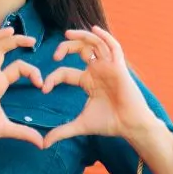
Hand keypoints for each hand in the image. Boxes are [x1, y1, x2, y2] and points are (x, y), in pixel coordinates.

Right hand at [0, 27, 44, 147]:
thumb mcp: (6, 128)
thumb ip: (24, 132)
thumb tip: (42, 144)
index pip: (17, 68)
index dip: (31, 71)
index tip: (42, 84)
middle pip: (2, 50)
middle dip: (17, 42)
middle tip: (33, 40)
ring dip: (0, 37)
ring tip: (12, 29)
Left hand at [41, 26, 155, 147]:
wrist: (130, 126)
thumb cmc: (109, 123)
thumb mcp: (80, 125)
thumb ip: (61, 131)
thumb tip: (43, 144)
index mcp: (88, 81)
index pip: (66, 72)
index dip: (53, 78)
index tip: (43, 88)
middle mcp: (98, 70)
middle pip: (80, 50)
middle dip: (66, 48)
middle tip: (54, 55)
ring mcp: (109, 66)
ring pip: (95, 43)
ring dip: (82, 36)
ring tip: (67, 34)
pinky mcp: (119, 66)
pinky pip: (113, 46)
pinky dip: (105, 36)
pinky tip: (94, 29)